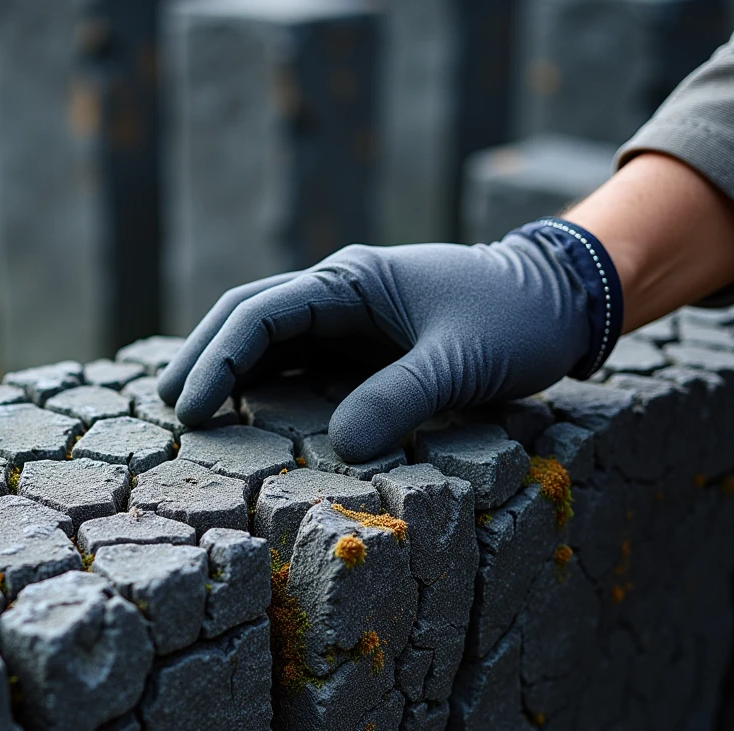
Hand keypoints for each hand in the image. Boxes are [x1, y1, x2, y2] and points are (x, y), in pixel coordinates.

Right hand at [157, 223, 620, 462]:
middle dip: (204, 357)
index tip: (190, 407)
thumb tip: (341, 447)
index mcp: (352, 280)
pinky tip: (247, 413)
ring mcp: (349, 316)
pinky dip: (265, 383)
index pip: (261, 313)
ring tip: (193, 413)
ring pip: (269, 338)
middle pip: (248, 316)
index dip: (219, 359)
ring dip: (229, 369)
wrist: (562, 298)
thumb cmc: (517, 319)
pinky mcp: (364, 342)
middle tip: (170, 408)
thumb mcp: (464, 360)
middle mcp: (340, 292)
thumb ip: (403, 397)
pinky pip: (300, 360)